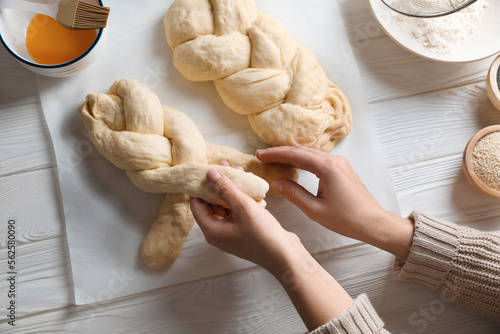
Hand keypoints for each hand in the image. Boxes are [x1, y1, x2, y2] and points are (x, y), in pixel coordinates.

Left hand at [190, 165, 353, 329]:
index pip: (196, 205)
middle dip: (217, 184)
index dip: (198, 187)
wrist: (285, 255)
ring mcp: (232, 232)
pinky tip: (249, 184)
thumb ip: (225, 189)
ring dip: (231, 189)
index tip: (205, 170)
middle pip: (211, 204)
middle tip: (224, 165)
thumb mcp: (242, 207)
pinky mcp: (244, 230)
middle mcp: (218, 232)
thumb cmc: (262, 235)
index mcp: (211, 230)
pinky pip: (237, 210)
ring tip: (238, 170)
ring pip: (226, 205)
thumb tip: (210, 173)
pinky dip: (241, 197)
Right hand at [256, 146, 413, 259]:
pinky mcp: (342, 168)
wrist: (373, 222)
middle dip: (281, 152)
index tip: (260, 155)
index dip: (275, 154)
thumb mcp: (315, 210)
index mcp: (327, 168)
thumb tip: (277, 182)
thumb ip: (294, 194)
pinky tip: (293, 164)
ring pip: (310, 153)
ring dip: (291, 154)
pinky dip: (302, 159)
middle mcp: (334, 160)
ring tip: (274, 158)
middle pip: (302, 150)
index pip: (295, 155)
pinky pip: (318, 158)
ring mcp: (340, 163)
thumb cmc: (347, 219)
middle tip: (262, 155)